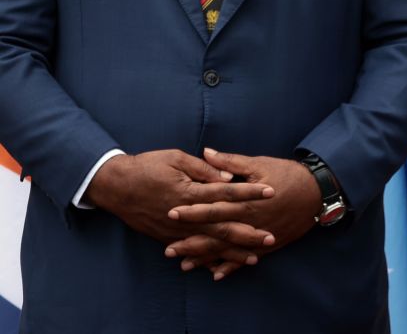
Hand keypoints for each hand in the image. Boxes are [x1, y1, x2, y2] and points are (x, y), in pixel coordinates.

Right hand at [84, 148, 273, 245]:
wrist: (114, 186)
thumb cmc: (146, 167)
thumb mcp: (176, 158)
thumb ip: (204, 168)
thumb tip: (229, 176)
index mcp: (190, 192)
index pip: (228, 192)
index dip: (251, 192)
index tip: (272, 192)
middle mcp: (185, 215)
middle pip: (223, 226)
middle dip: (249, 233)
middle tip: (271, 238)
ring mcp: (175, 229)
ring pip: (209, 244)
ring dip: (232, 252)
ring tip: (254, 258)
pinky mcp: (166, 237)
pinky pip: (190, 252)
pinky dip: (206, 261)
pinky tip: (221, 268)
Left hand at [164, 149, 319, 277]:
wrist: (318, 192)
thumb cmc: (288, 175)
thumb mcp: (259, 164)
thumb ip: (231, 163)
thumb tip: (206, 153)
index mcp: (246, 201)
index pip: (213, 207)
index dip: (192, 211)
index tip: (171, 214)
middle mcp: (250, 221)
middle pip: (216, 234)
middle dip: (191, 242)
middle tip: (168, 250)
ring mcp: (259, 234)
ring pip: (228, 249)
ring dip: (206, 257)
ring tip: (184, 264)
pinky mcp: (269, 243)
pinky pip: (247, 257)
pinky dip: (232, 266)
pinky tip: (216, 274)